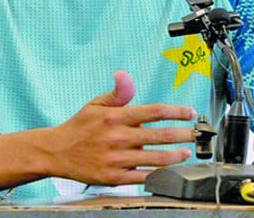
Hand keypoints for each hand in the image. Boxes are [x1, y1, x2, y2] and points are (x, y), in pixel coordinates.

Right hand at [47, 71, 196, 184]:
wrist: (57, 153)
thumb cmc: (80, 127)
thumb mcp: (96, 104)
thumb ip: (117, 93)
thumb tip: (125, 75)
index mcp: (116, 117)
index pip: (154, 111)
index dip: (177, 111)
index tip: (190, 112)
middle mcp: (118, 138)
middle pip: (160, 136)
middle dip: (183, 134)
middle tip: (196, 134)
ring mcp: (117, 159)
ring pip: (155, 158)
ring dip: (176, 156)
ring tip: (187, 153)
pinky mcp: (114, 177)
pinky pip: (142, 177)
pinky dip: (159, 175)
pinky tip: (169, 171)